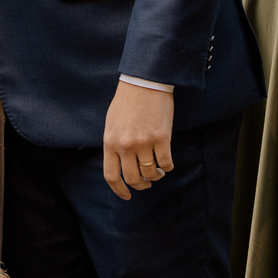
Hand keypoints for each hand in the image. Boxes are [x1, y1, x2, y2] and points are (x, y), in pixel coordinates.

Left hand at [102, 84, 173, 199]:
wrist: (144, 82)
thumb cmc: (127, 101)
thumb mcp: (111, 124)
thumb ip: (113, 144)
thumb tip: (118, 163)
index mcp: (110, 142)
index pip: (111, 175)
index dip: (119, 190)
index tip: (127, 195)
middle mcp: (125, 146)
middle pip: (133, 179)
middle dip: (141, 185)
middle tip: (147, 183)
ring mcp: (143, 143)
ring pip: (151, 173)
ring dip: (155, 176)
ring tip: (158, 171)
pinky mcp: (161, 138)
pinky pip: (166, 163)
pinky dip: (168, 167)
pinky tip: (167, 164)